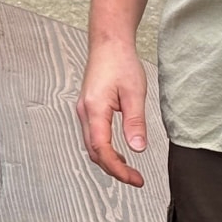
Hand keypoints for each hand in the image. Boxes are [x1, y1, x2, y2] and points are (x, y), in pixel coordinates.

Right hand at [76, 38, 148, 186]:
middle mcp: (84, 112)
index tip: (134, 179)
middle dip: (113, 169)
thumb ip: (134, 122)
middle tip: (135, 179)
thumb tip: (137, 149)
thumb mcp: (134, 93)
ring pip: (92, 145)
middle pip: (94, 152)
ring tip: (129, 170)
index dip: (117, 169)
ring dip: (108, 160)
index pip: (101, 149)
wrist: (108, 42)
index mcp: (94, 110)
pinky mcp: (88, 108)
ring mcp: (84, 110)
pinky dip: (105, 148)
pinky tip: (119, 152)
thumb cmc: (120, 62)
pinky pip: (93, 135)